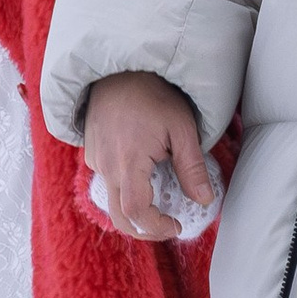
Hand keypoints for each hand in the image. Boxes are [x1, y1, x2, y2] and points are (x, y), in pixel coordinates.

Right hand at [83, 72, 214, 242]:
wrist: (119, 68)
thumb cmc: (154, 94)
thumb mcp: (182, 128)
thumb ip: (192, 167)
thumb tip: (205, 200)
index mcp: (129, 162)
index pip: (136, 211)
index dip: (155, 227)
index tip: (176, 224)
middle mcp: (106, 165)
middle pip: (118, 216)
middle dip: (143, 229)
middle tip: (167, 225)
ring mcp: (95, 158)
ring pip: (112, 198)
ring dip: (134, 208)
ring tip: (160, 199)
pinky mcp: (92, 151)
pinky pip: (107, 179)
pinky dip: (125, 188)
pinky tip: (144, 175)